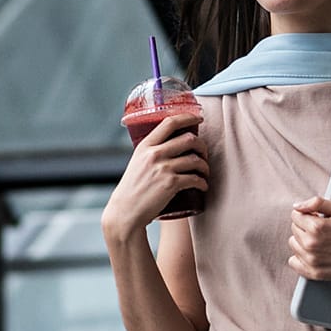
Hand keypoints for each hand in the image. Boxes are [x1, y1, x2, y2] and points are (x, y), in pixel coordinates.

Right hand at [101, 113, 207, 242]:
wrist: (125, 213)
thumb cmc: (133, 189)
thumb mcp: (137, 163)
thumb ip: (151, 153)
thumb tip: (170, 145)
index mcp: (145, 146)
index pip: (170, 122)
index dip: (188, 117)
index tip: (199, 118)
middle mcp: (154, 154)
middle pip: (189, 139)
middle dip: (202, 146)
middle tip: (204, 154)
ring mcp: (163, 168)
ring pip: (195, 159)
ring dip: (205, 166)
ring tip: (205, 172)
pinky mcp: (171, 184)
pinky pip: (195, 178)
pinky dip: (203, 182)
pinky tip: (203, 185)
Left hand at [288, 196, 330, 282]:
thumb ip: (317, 203)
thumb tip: (297, 206)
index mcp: (316, 227)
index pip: (295, 215)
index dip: (308, 214)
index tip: (319, 217)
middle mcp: (310, 245)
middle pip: (294, 229)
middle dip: (305, 226)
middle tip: (323, 229)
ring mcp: (310, 260)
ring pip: (293, 244)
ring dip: (303, 240)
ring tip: (321, 241)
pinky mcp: (312, 272)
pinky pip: (293, 262)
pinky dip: (300, 257)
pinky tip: (314, 253)